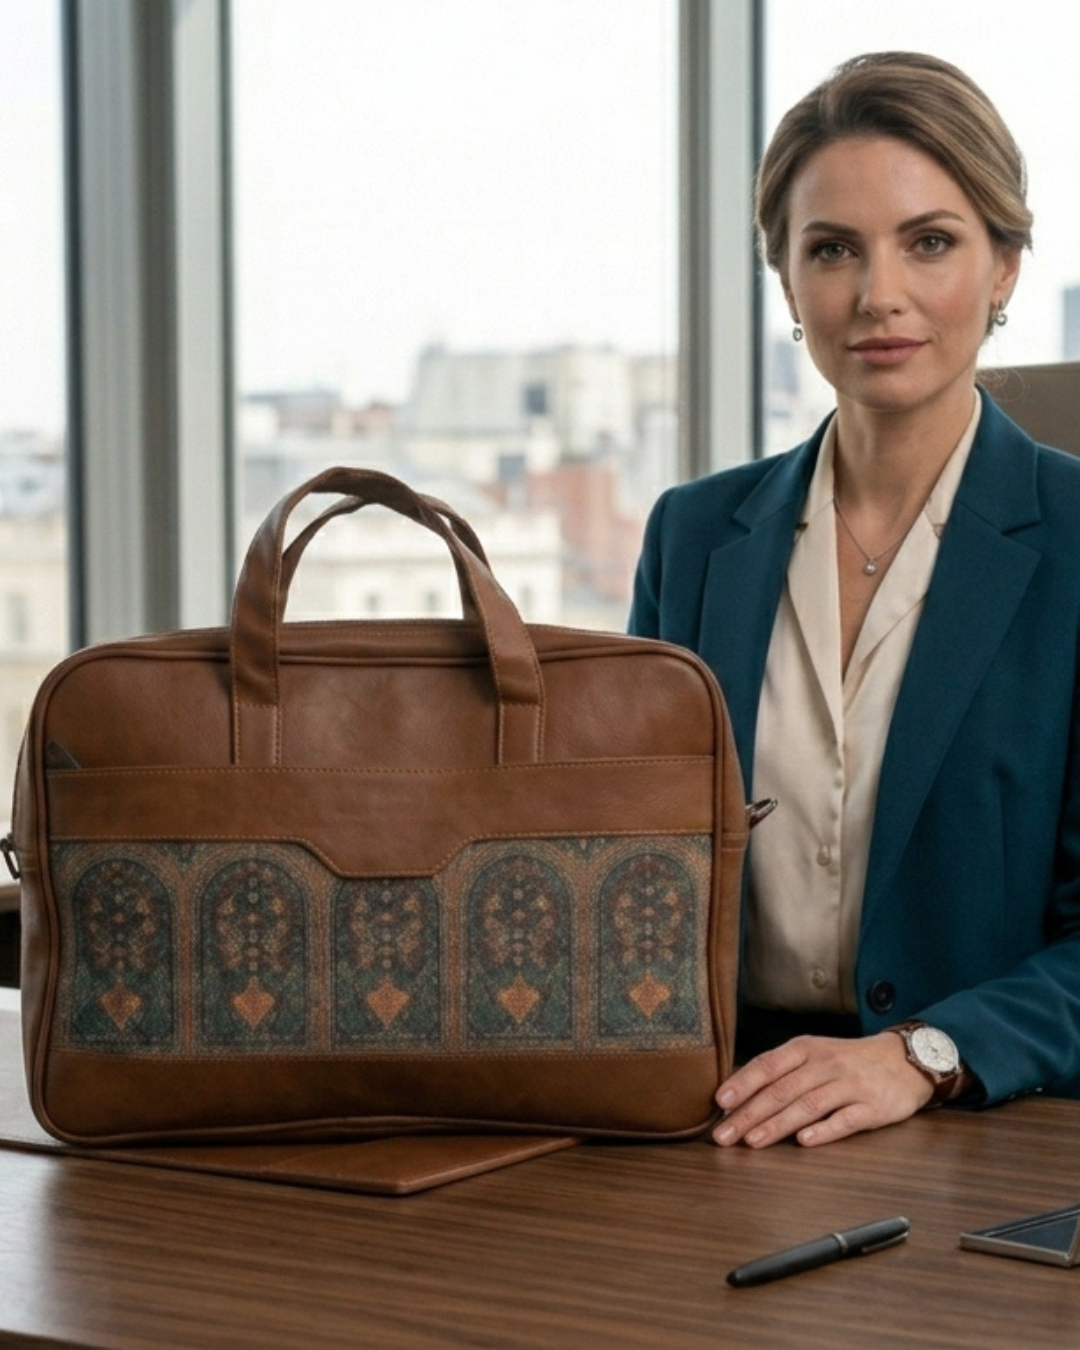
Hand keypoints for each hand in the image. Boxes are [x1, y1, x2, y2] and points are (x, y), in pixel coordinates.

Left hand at [712, 1032, 933, 1148]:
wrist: (903, 1060)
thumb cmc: (847, 1061)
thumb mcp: (814, 1055)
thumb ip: (782, 1072)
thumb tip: (739, 1097)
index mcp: (806, 1049)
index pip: (767, 1065)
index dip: (742, 1084)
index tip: (720, 1103)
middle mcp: (825, 1064)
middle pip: (782, 1090)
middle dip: (749, 1114)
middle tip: (724, 1135)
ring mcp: (850, 1085)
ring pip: (808, 1105)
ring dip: (777, 1124)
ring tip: (753, 1141)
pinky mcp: (872, 1107)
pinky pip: (845, 1119)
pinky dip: (823, 1131)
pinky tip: (803, 1142)